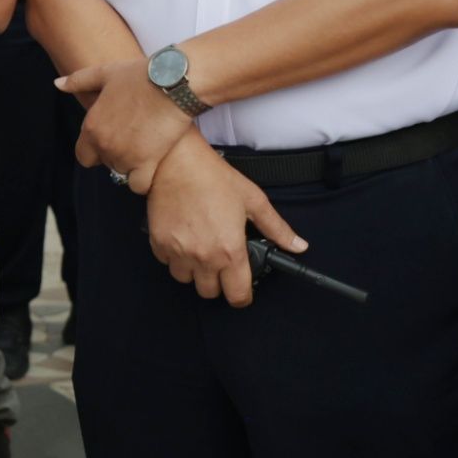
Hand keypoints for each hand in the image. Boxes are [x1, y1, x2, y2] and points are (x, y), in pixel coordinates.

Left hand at [56, 59, 193, 192]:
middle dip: (115, 156)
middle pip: (105, 165)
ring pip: (122, 173)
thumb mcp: (105, 73)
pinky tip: (151, 165)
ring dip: (131, 166)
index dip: (95, 151)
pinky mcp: (147, 163)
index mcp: (92, 126)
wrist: (172, 82)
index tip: (111, 140)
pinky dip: (143, 180)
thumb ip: (78, 81)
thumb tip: (58, 84)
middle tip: (132, 139)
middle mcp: (104, 144)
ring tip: (145, 146)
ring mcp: (125, 156)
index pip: (83, 156)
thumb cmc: (139, 76)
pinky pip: (139, 185)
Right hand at [145, 132, 306, 306]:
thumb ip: (276, 228)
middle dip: (217, 283)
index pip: (237, 295)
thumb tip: (298, 245)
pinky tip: (182, 241)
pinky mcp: (159, 243)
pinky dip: (174, 257)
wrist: (175, 162)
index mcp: (230, 250)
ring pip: (186, 280)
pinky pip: (167, 263)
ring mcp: (179, 252)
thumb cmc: (213, 178)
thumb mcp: (253, 200)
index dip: (242, 296)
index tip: (241, 289)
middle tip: (220, 264)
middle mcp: (204, 257)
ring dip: (194, 272)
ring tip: (200, 252)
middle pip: (210, 293)